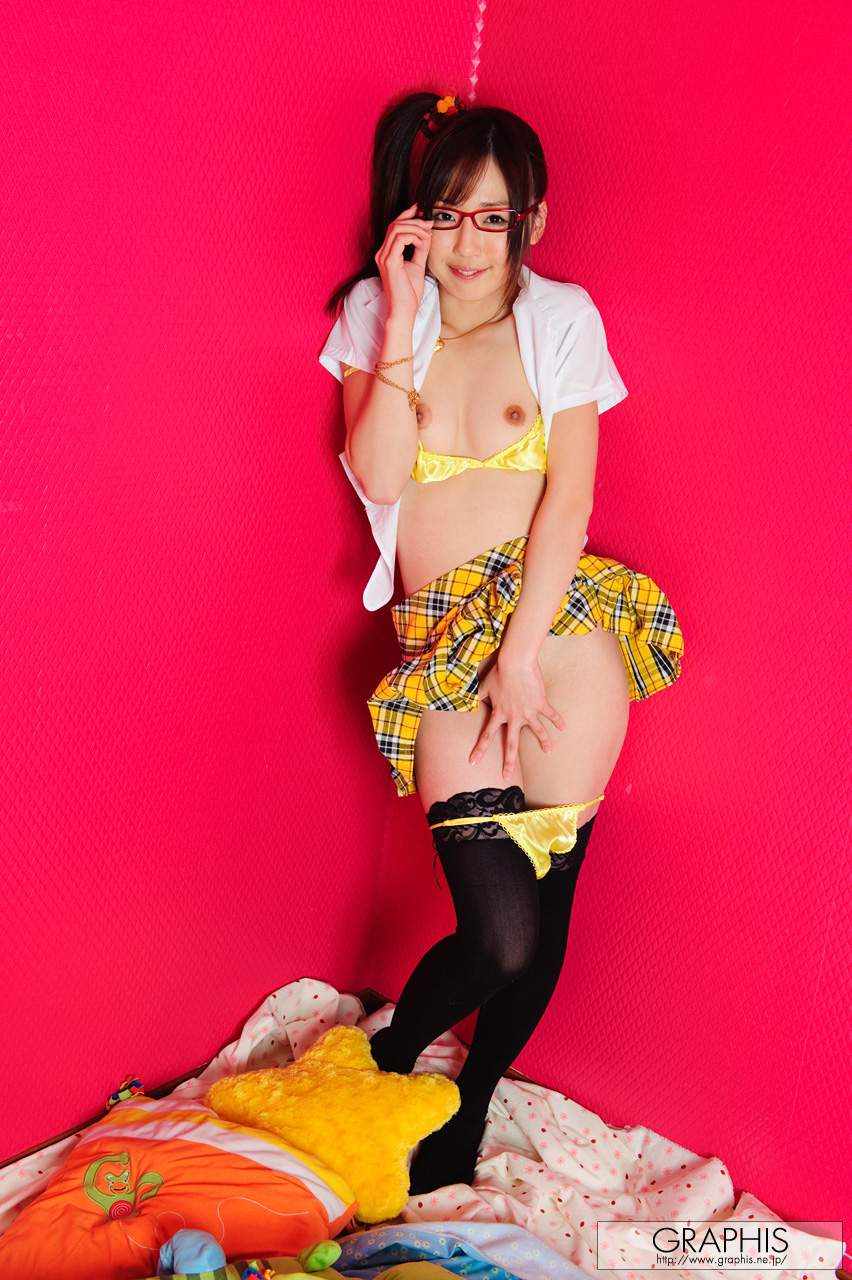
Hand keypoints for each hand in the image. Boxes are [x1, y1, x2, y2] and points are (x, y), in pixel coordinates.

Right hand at [374, 202, 433, 320]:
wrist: (404, 310)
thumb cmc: (409, 293)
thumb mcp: (418, 265)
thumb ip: (421, 249)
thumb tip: (427, 233)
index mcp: (386, 253)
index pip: (394, 227)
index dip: (407, 215)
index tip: (421, 210)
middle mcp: (381, 253)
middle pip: (395, 224)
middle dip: (414, 220)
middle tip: (429, 223)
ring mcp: (384, 257)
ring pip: (398, 228)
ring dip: (416, 228)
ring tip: (428, 235)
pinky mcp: (390, 262)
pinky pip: (401, 239)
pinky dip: (415, 237)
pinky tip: (423, 244)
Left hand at [469, 656, 565, 779]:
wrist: (516, 662)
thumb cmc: (499, 671)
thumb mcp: (484, 685)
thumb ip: (477, 696)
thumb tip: (468, 700)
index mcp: (499, 713)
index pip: (487, 735)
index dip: (479, 750)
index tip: (473, 763)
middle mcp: (513, 716)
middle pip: (511, 744)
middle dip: (508, 762)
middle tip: (506, 778)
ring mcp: (528, 711)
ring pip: (537, 731)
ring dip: (544, 741)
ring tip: (548, 751)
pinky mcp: (540, 703)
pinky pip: (551, 714)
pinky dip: (558, 721)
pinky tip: (564, 727)